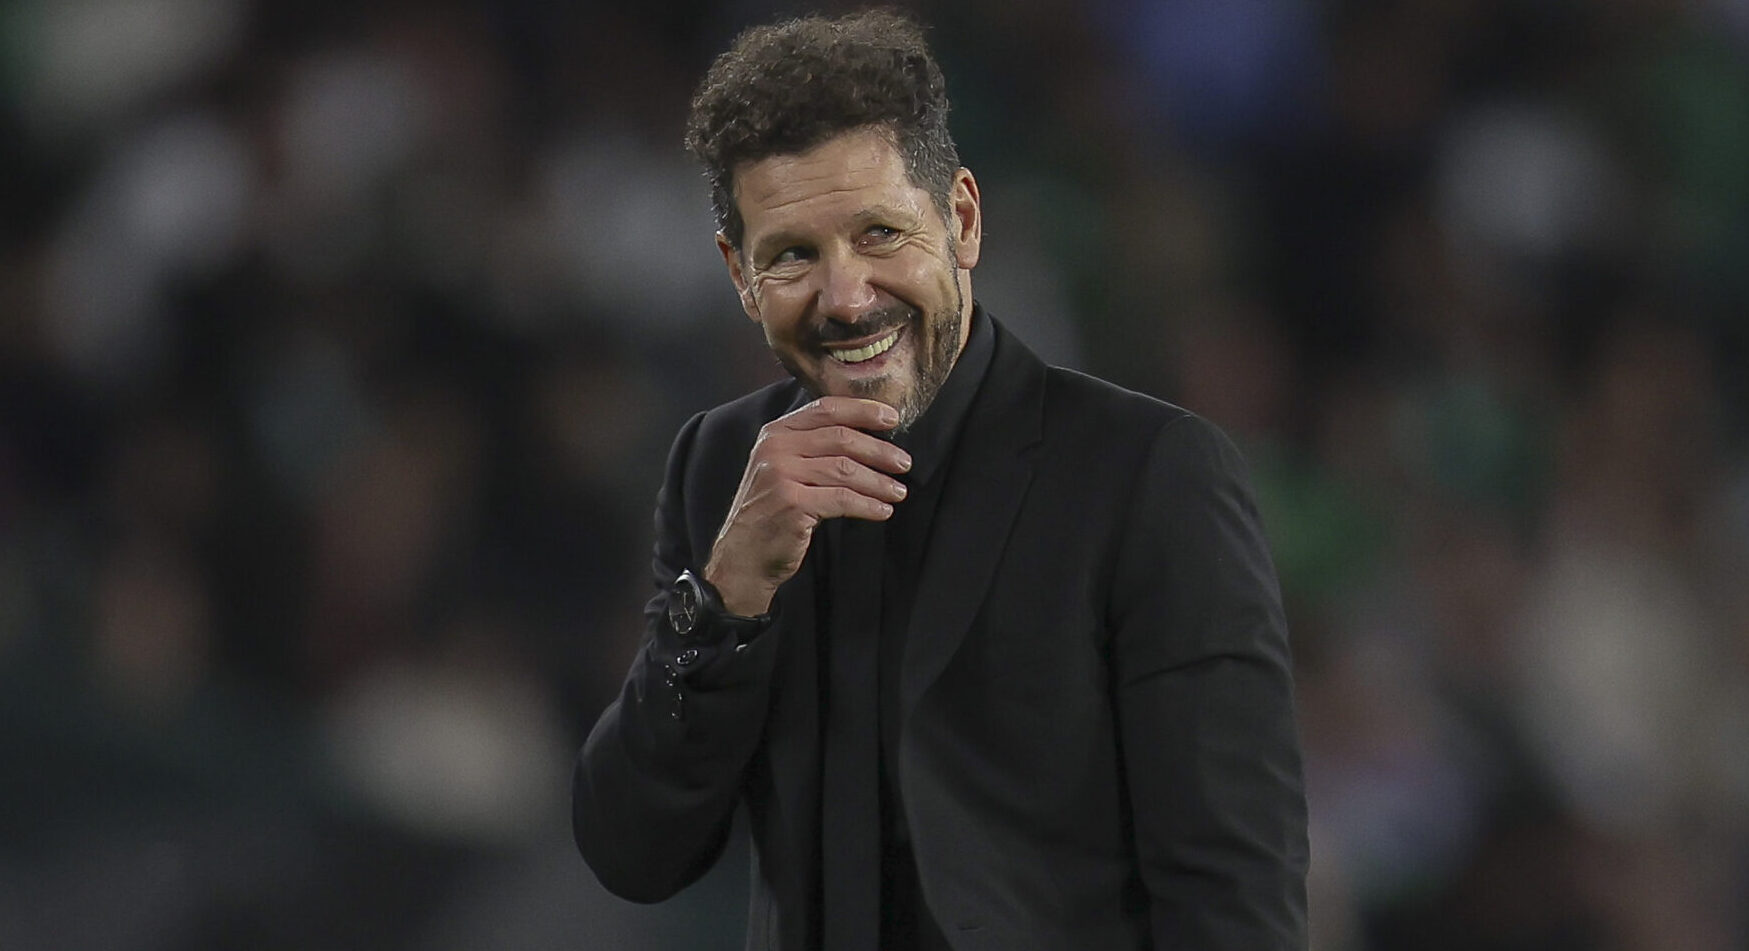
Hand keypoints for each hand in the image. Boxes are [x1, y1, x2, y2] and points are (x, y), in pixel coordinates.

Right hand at [704, 397, 912, 615]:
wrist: (742, 556)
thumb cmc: (770, 512)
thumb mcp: (782, 469)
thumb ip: (811, 448)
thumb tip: (867, 438)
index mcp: (776, 433)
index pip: (826, 409)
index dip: (863, 410)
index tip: (892, 418)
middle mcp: (776, 448)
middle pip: (841, 438)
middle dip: (879, 450)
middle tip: (904, 463)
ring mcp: (782, 475)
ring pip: (845, 469)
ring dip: (879, 481)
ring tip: (898, 491)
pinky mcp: (792, 504)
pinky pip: (843, 499)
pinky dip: (868, 505)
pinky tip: (882, 511)